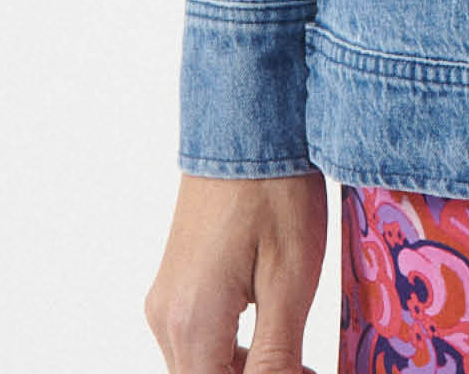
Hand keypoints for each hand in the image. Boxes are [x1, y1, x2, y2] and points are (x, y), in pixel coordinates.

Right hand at [144, 169, 327, 373]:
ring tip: (296, 360)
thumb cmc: (276, 189)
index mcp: (192, 324)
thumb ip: (277, 355)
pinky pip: (196, 341)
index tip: (300, 370)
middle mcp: (166, 319)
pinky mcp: (175, 284)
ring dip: (243, 371)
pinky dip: (229, 352)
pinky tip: (272, 335)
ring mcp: (165, 300)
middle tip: (303, 365)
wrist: (247, 120)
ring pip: (198, 367)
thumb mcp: (290, 278)